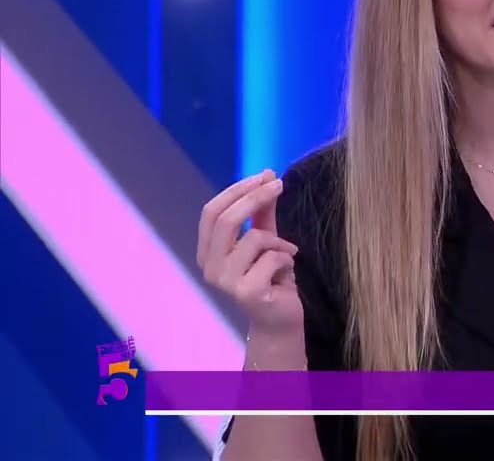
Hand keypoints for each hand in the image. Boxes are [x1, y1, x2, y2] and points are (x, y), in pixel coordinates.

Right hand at [197, 170, 303, 335]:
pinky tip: (285, 273)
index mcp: (207, 251)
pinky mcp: (247, 293)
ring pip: (254, 238)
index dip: (237, 190)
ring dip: (278, 241)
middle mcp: (209, 267)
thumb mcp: (266, 239)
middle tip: (279, 184)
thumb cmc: (271, 276)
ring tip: (285, 254)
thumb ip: (262, 211)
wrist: (280, 318)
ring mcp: (225, 282)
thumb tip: (267, 174)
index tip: (265, 175)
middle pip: (226, 220)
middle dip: (255, 197)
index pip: (212, 211)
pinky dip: (286, 258)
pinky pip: (272, 258)